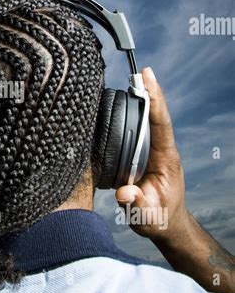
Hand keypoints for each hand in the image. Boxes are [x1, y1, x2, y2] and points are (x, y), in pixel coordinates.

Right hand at [115, 67, 186, 239]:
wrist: (167, 222)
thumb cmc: (158, 218)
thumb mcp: (147, 218)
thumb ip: (137, 205)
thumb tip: (126, 192)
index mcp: (166, 160)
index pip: (161, 125)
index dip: (155, 102)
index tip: (148, 80)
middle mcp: (163, 151)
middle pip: (157, 116)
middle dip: (150, 92)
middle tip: (140, 70)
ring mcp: (155, 151)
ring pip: (150, 121)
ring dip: (143, 99)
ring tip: (133, 77)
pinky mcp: (147, 154)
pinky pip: (142, 129)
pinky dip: (136, 112)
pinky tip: (127, 100)